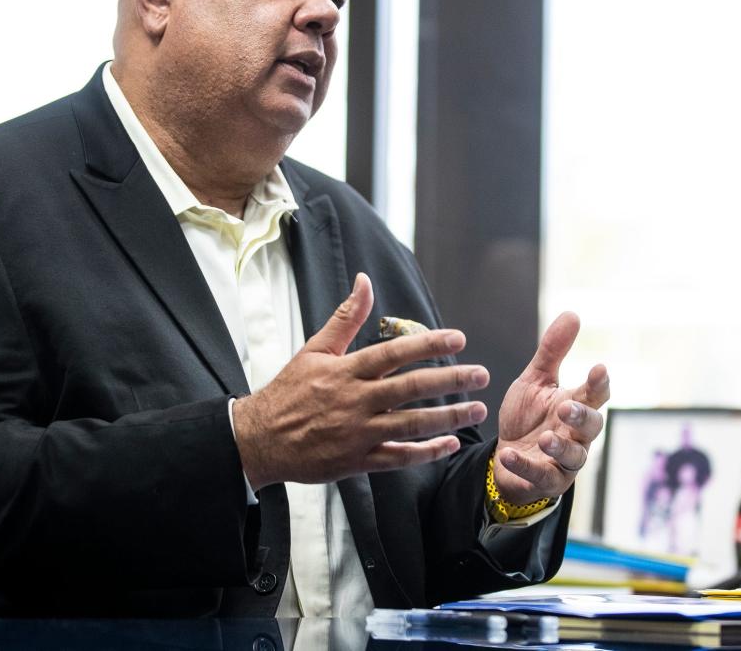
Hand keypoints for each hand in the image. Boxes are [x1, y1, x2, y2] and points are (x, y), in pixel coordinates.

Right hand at [232, 273, 489, 489]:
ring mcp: (358, 433)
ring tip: (477, 409)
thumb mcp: (314, 349)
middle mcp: (355, 400)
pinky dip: (426, 452)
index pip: (394, 353)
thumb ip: (346, 318)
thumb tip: (365, 280)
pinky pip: (398, 457)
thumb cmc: (289, 391)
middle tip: (481, 375)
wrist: (259, 439)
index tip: (458, 339)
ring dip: (448, 417)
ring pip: (412, 424)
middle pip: (411, 388)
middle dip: (451, 380)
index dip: (429, 344)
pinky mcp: (357, 460)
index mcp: (346, 371)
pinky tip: (449, 444)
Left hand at [494, 312, 609, 505]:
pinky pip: (540, 476)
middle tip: (566, 407)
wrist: (506, 458)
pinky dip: (525, 466)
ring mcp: (563, 461)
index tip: (599, 368)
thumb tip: (573, 313)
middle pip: (592, 426)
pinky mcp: (545, 481)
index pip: (596, 394)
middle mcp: (576, 435)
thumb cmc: (528, 417)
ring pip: (573, 457)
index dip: (599, 382)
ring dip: (559, 447)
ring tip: (544, 438)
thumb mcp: (535, 381)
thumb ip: (553, 352)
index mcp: (576, 405)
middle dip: (581, 416)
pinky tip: (508, 454)